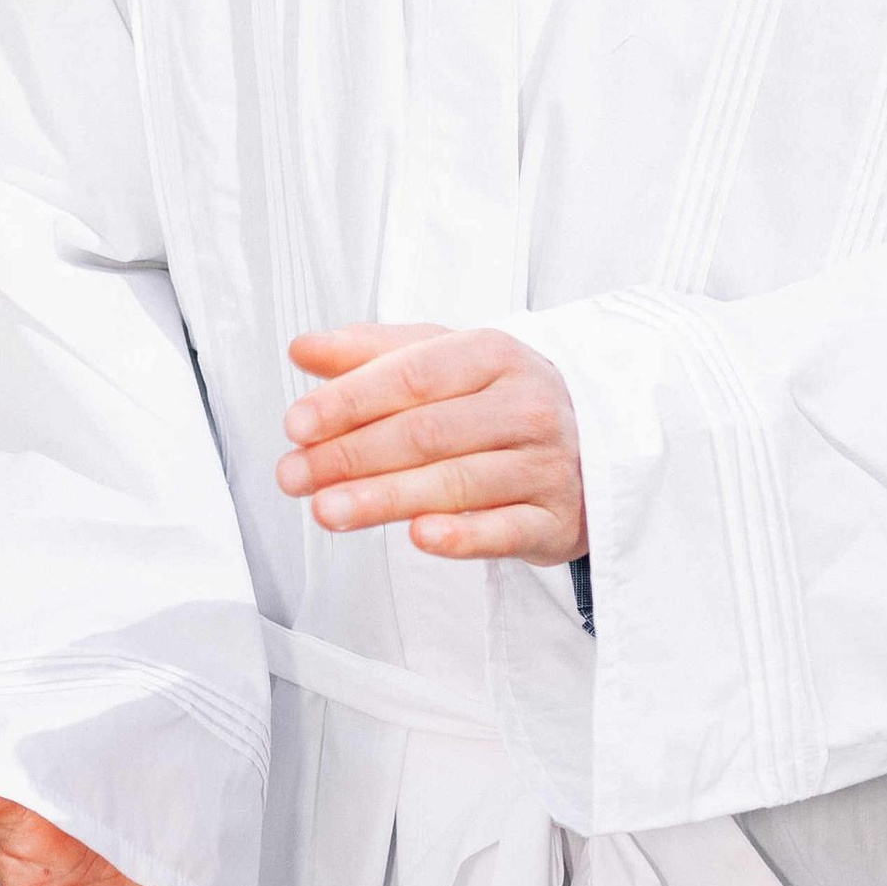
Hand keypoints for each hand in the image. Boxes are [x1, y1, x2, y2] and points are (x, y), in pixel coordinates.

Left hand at [277, 321, 585, 563]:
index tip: (297, 424)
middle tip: (293, 476)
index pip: (412, 375)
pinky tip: (420, 537)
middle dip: (351, 456)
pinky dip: (463, 536)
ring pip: (457, 483)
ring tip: (327, 511)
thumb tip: (303, 348)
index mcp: (493, 355)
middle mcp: (524, 407)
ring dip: (385, 499)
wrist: (593, 443)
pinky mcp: (555, 520)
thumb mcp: (443, 360)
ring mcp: (544, 465)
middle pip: (426, 432)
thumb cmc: (498, 400)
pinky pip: (506, 531)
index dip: (350, 401)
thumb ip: (371, 354)